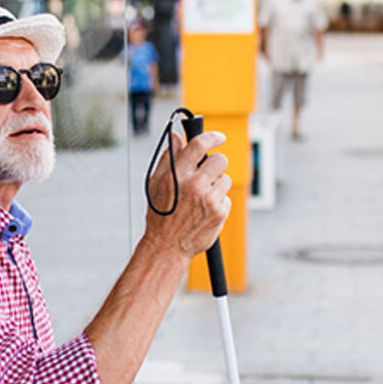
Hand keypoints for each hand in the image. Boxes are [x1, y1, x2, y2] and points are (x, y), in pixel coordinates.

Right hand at [144, 130, 231, 258]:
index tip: (219, 137)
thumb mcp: (155, 183)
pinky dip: (218, 202)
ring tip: (200, 198)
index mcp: (176, 175)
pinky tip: (204, 211)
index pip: (199, 146)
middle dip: (215, 164)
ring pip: (224, 179)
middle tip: (206, 173)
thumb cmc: (160, 214)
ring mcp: (208, 199)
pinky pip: (226, 197)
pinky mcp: (219, 212)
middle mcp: (194, 185)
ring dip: (216, 185)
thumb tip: (177, 136)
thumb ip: (169, 158)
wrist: (166, 246)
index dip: (211, 137)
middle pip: (219, 160)